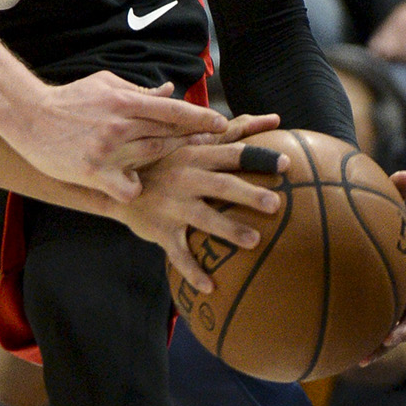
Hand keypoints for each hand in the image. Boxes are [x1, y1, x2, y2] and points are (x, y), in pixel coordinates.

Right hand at [34, 71, 225, 203]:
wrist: (29, 116)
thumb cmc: (70, 100)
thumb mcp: (105, 85)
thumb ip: (140, 91)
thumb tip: (171, 91)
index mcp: (124, 100)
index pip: (172, 110)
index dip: (200, 118)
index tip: (221, 125)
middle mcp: (119, 124)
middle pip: (167, 136)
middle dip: (192, 143)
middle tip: (217, 150)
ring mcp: (107, 149)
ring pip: (151, 160)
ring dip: (167, 164)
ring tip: (185, 173)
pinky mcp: (93, 171)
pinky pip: (127, 187)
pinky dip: (135, 188)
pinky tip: (135, 187)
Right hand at [123, 120, 288, 290]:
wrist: (118, 187)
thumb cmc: (167, 162)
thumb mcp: (193, 142)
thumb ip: (235, 131)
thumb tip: (275, 118)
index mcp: (195, 156)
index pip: (231, 154)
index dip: (258, 158)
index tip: (286, 165)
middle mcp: (184, 179)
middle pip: (221, 185)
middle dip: (247, 194)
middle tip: (275, 204)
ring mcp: (172, 206)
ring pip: (203, 219)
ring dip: (228, 230)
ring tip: (254, 240)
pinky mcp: (161, 231)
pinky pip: (179, 254)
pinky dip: (193, 271)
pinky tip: (211, 287)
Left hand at [359, 169, 405, 361]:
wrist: (360, 246)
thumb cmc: (379, 226)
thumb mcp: (388, 213)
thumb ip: (396, 196)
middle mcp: (405, 295)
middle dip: (403, 328)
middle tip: (390, 335)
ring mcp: (390, 310)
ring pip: (392, 333)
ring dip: (383, 345)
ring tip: (366, 355)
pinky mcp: (372, 320)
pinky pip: (368, 337)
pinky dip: (361, 347)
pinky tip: (343, 357)